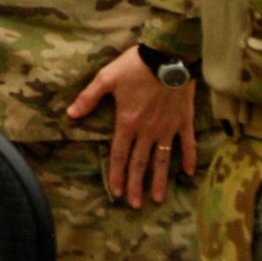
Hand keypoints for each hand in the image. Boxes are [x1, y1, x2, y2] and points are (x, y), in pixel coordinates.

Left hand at [71, 45, 196, 209]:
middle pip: (140, 162)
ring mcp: (168, 127)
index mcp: (128, 122)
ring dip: (159, 179)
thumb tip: (71, 114)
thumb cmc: (135, 65)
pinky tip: (190, 173)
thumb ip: (89, 98)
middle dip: (136, 185)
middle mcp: (148, 130)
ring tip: (157, 198)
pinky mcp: (184, 120)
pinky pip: (188, 143)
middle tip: (134, 205)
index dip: (118, 174)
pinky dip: (190, 158)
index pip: (120, 154)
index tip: (116, 192)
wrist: (168, 55)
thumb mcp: (106, 78)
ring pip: (163, 159)